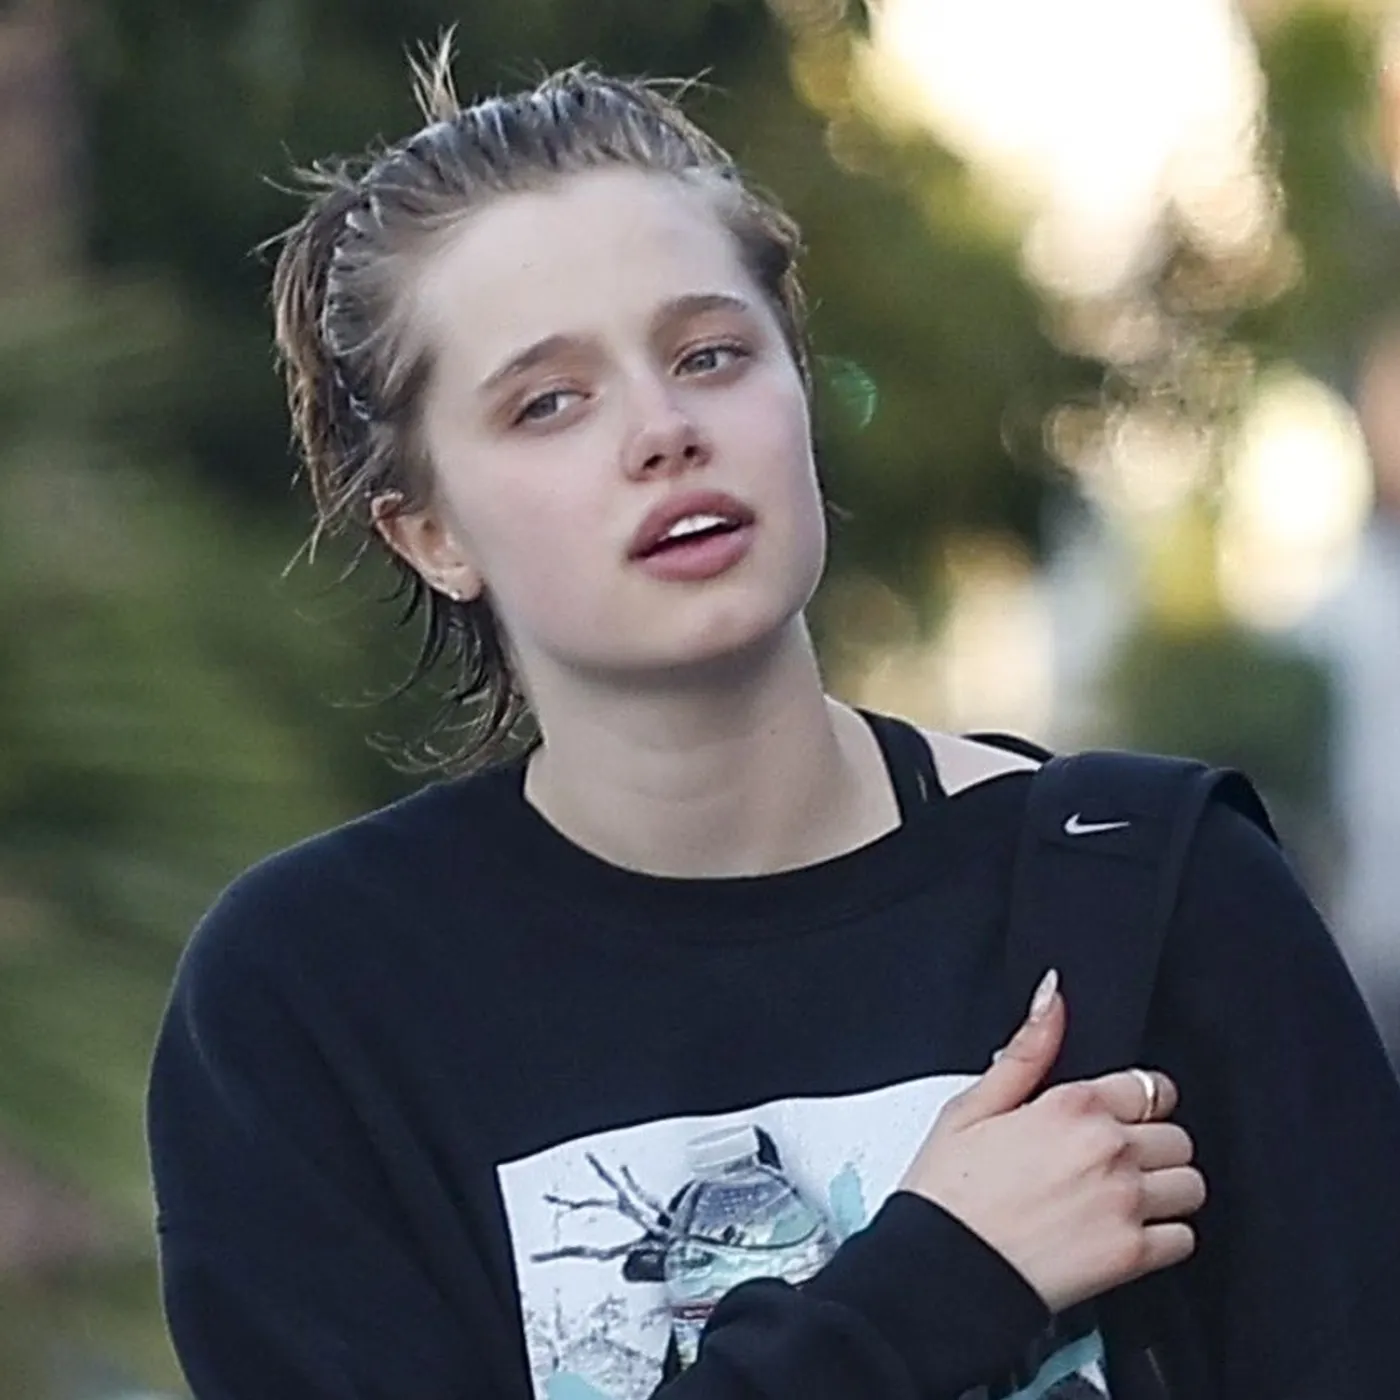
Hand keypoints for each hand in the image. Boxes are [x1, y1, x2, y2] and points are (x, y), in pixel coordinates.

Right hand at [899, 972, 1204, 1314]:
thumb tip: (1053, 995)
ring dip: (1166, 1189)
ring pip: (1191, 1185)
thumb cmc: (949, 1190)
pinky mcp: (1132, 1256)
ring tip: (1124, 1198)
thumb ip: (1027, 1049)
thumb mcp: (973, 1105)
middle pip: (1177, 1136)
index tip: (1118, 1117)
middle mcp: (1109, 1149)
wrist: (943, 1270)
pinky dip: (1164, 1237)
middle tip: (1114, 1162)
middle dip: (1152, 1146)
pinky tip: (1125, 1232)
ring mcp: (1125, 1203)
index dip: (1136, 1102)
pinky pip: (1185, 1239)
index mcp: (1072, 1105)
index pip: (1150, 1087)